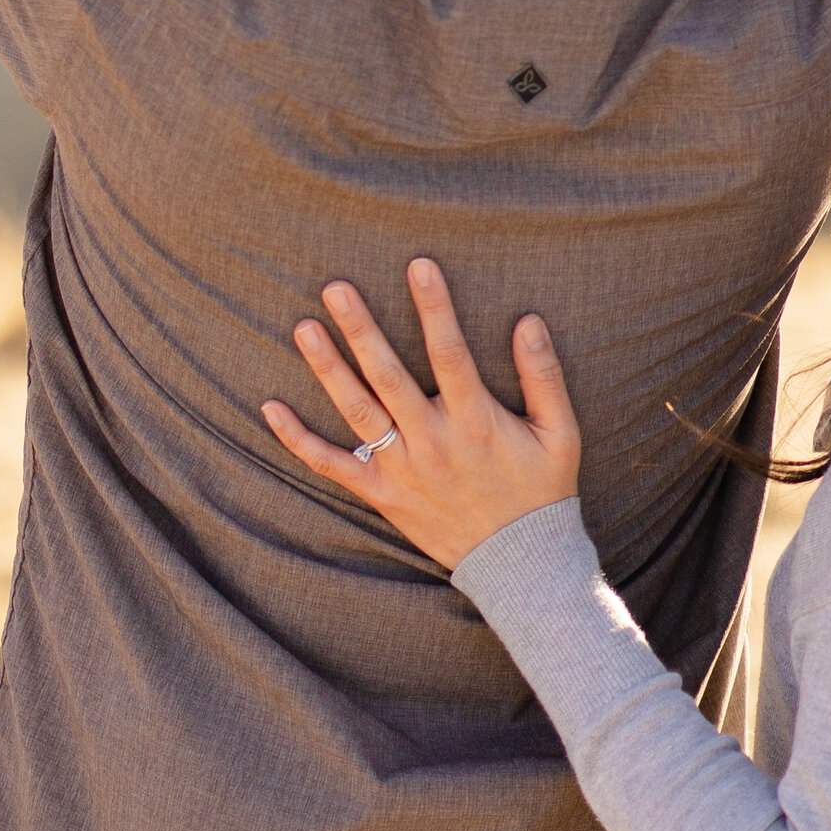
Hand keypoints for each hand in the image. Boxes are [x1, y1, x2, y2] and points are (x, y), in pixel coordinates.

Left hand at [262, 258, 581, 569]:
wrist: (520, 564)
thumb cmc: (542, 491)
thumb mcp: (560, 434)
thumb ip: (544, 376)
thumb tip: (528, 321)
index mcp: (476, 421)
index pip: (449, 353)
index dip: (434, 308)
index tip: (418, 265)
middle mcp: (432, 442)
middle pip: (388, 376)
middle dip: (361, 329)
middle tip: (335, 288)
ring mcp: (402, 470)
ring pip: (356, 412)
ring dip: (327, 369)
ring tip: (304, 328)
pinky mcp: (382, 494)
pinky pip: (332, 465)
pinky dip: (299, 440)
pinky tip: (271, 409)